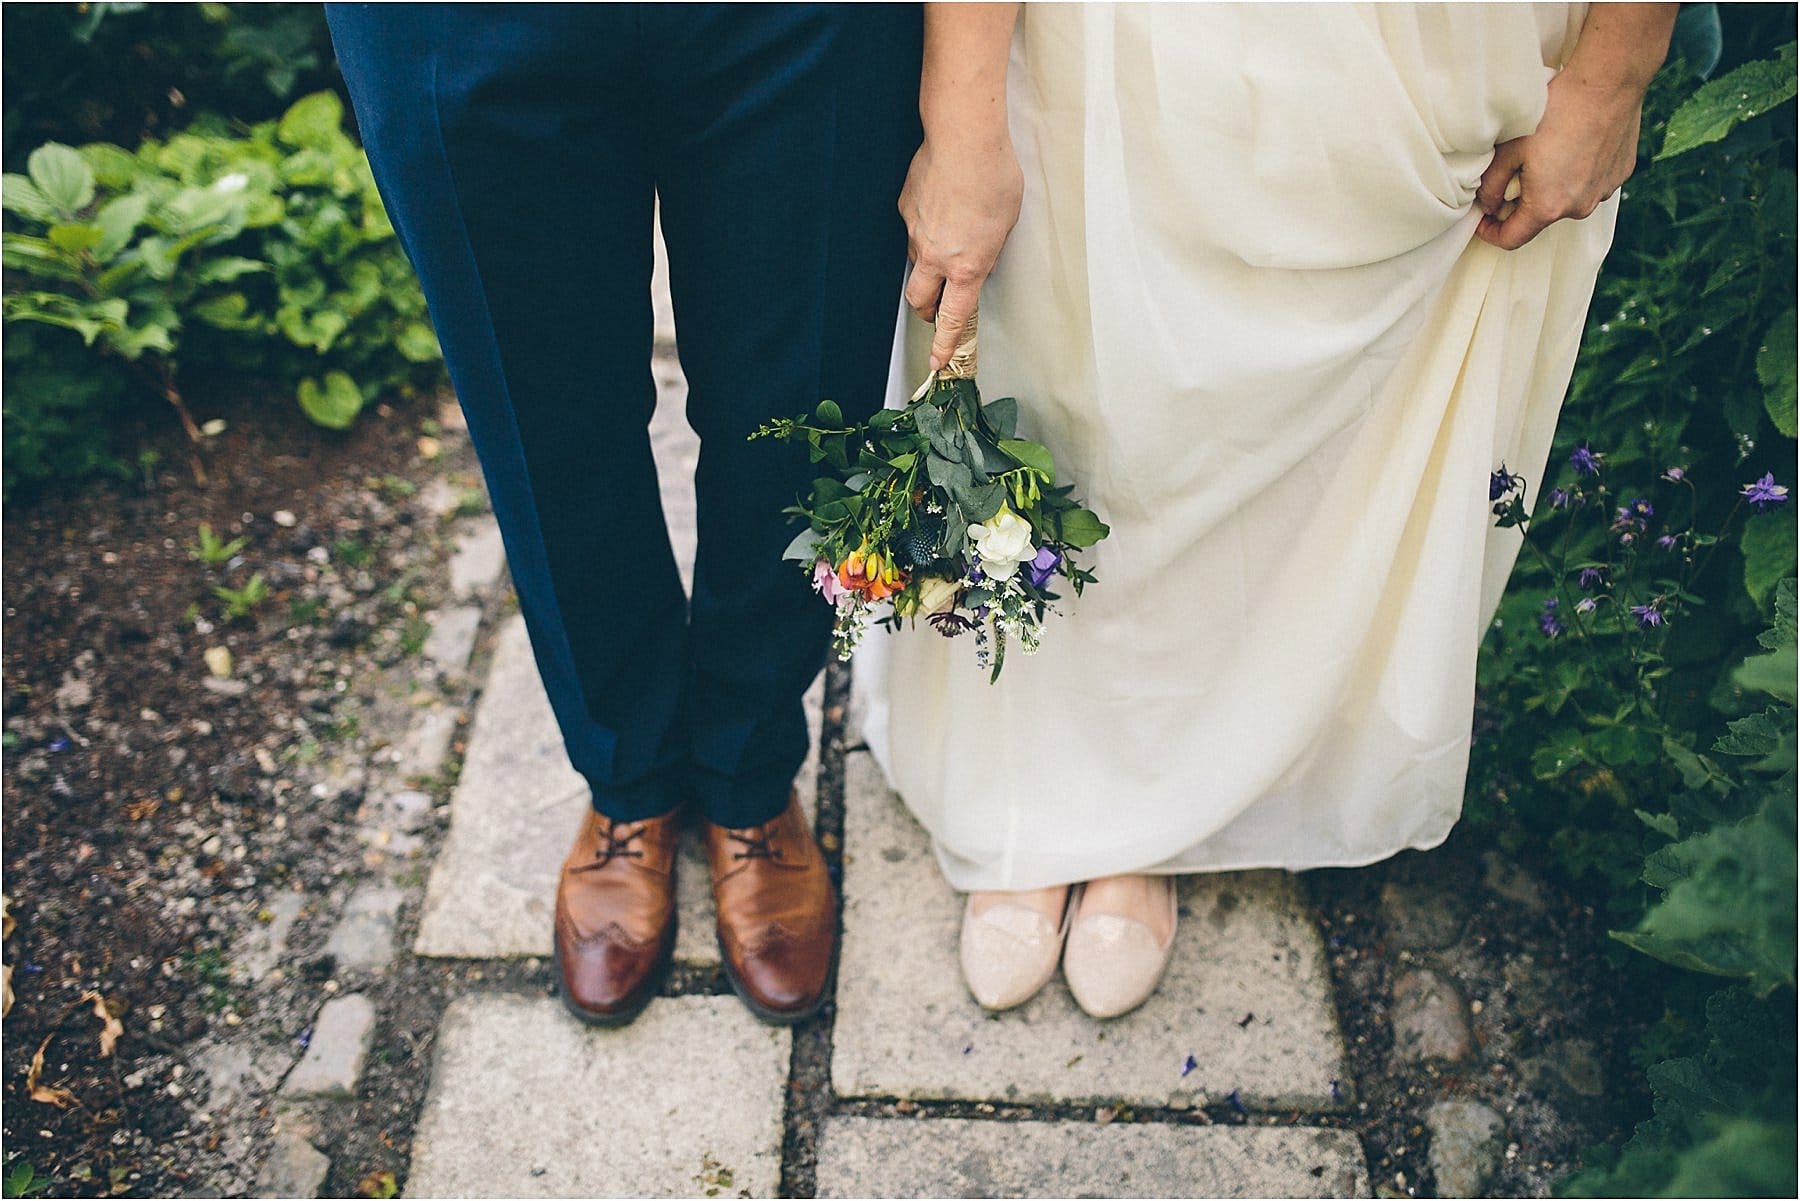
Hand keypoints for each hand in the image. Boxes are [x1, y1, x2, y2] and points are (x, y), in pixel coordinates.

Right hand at [899, 134, 1022, 368]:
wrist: (964, 139)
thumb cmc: (995, 177)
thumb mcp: (1007, 223)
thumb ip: (991, 250)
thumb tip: (981, 261)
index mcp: (968, 266)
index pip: (952, 318)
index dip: (944, 345)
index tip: (938, 363)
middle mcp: (936, 257)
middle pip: (920, 301)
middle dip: (927, 311)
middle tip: (935, 309)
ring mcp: (915, 233)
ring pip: (916, 262)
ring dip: (928, 264)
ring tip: (949, 239)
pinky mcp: (905, 208)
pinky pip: (913, 228)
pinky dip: (925, 225)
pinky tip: (940, 203)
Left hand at [1474, 71, 1645, 250]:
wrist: (1608, 82)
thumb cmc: (1556, 112)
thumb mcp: (1508, 149)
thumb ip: (1492, 185)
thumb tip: (1488, 204)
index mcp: (1547, 207)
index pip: (1512, 240)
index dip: (1491, 233)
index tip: (1483, 221)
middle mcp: (1579, 208)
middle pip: (1540, 219)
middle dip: (1521, 205)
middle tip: (1512, 174)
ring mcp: (1603, 192)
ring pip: (1566, 201)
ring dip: (1551, 188)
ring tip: (1546, 156)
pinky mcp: (1619, 175)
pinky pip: (1590, 184)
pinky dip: (1576, 175)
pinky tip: (1571, 147)